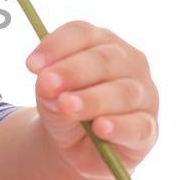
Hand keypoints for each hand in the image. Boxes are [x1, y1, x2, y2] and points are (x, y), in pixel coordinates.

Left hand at [26, 19, 158, 179]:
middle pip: (106, 60)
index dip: (57, 46)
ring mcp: (144, 95)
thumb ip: (49, 87)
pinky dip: (119, 126)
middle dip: (73, 71)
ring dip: (92, 99)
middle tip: (48, 84)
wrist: (77, 146)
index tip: (31, 65)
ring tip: (67, 106)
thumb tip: (48, 83)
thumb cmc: (66, 107)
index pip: (83, 33)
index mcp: (103, 43)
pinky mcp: (148, 128)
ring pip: (123, 92)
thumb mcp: (50, 95)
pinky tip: (100, 128)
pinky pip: (138, 126)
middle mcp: (130, 63)